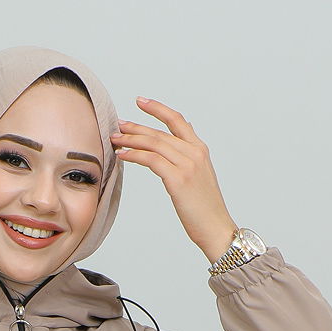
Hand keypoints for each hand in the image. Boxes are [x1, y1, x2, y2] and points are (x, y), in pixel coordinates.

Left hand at [110, 96, 238, 262]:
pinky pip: (151, 160)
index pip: (177, 121)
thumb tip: (180, 139)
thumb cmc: (206, 209)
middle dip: (137, 127)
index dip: (158, 109)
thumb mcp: (200, 176)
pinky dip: (134, 155)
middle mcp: (194, 153)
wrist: (216, 228)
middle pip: (160, 133)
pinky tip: (123, 155)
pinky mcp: (178, 179)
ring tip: (115, 140)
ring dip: (131, 140)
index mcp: (200, 149)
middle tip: (119, 125)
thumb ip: (190, 156)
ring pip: (154, 144)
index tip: (141, 102)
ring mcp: (187, 165)